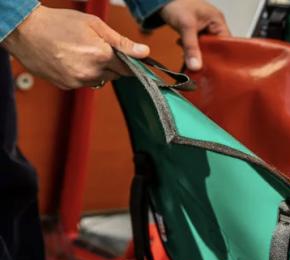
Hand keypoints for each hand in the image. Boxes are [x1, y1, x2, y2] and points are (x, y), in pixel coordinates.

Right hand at [1, 5, 149, 88]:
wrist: (25, 31)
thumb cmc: (58, 23)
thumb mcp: (95, 25)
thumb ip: (122, 42)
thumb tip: (144, 52)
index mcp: (101, 56)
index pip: (129, 68)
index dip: (131, 63)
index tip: (130, 59)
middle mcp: (91, 72)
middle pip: (116, 75)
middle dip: (112, 63)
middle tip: (98, 48)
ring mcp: (78, 81)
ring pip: (100, 80)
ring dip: (98, 70)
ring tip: (82, 52)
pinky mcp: (67, 86)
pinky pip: (84, 83)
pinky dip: (83, 74)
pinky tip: (72, 60)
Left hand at [160, 0, 229, 70]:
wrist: (161, 0)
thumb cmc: (177, 4)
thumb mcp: (186, 26)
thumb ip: (191, 47)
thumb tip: (195, 66)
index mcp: (217, 21)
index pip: (226, 43)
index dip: (221, 55)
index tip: (213, 66)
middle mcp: (214, 26)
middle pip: (216, 47)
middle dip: (207, 55)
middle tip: (199, 63)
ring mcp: (205, 29)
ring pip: (206, 48)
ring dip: (198, 53)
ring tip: (190, 58)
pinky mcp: (197, 33)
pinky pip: (198, 46)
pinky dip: (192, 50)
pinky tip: (185, 52)